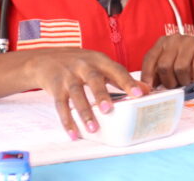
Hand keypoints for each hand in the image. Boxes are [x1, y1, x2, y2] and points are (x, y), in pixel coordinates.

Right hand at [22, 48, 148, 139]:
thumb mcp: (101, 65)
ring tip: (93, 129)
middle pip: (93, 79)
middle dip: (101, 95)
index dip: (128, 82)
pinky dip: (67, 121)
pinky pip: (60, 105)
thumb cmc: (81, 64)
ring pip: (76, 94)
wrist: (46, 58)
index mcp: (99, 60)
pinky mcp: (55, 87)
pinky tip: (74, 134)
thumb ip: (121, 78)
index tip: (140, 94)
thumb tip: (147, 90)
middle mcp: (83, 66)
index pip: (116, 70)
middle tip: (109, 110)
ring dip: (84, 112)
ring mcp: (68, 76)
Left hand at [140, 34, 193, 88]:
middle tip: (175, 86)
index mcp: (163, 42)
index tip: (150, 89)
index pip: (150, 59)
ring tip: (188, 80)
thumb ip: (160, 72)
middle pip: (164, 66)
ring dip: (184, 81)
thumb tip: (148, 87)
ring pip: (180, 69)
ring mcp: (190, 42)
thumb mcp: (173, 63)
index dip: (148, 76)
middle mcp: (175, 40)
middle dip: (169, 81)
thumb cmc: (191, 60)